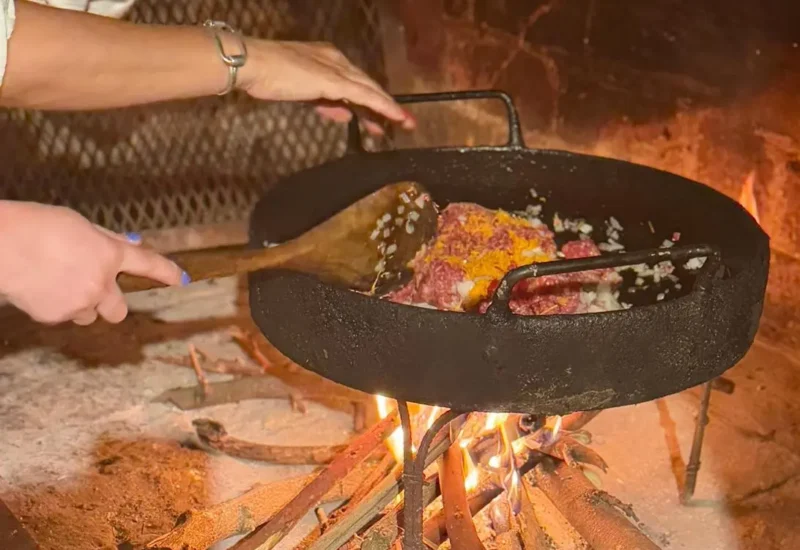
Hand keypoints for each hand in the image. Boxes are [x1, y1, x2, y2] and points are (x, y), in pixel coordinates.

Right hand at [0, 201, 186, 324]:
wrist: (1, 245)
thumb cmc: (36, 226)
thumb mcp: (79, 224)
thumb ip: (106, 239)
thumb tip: (131, 243)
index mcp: (109, 254)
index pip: (147, 264)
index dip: (167, 272)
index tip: (181, 279)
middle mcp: (100, 283)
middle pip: (119, 310)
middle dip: (111, 305)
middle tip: (94, 292)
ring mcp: (79, 303)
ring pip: (88, 315)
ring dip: (80, 305)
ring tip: (54, 283)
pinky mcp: (55, 316)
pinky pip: (63, 315)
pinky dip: (55, 306)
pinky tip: (38, 287)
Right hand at [239, 41, 415, 134]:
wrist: (253, 64)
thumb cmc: (268, 77)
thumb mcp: (302, 93)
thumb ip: (325, 102)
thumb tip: (345, 113)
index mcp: (328, 60)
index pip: (356, 83)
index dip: (371, 100)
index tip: (381, 116)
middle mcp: (337, 61)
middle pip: (367, 86)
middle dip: (386, 106)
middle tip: (403, 123)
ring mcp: (337, 70)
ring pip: (370, 91)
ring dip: (389, 108)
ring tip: (405, 124)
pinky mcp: (335, 81)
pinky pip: (365, 96)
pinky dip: (383, 106)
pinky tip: (395, 117)